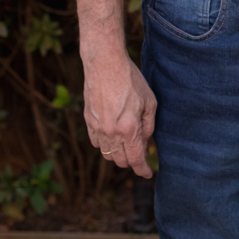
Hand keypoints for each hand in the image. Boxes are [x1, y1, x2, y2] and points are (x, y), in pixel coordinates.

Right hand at [83, 49, 156, 177]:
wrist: (105, 64)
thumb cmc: (131, 80)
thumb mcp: (150, 101)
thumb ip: (148, 126)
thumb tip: (145, 142)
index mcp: (129, 128)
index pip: (136, 159)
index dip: (143, 170)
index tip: (148, 174)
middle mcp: (111, 132)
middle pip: (121, 160)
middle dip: (132, 161)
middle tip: (141, 152)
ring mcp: (97, 128)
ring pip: (107, 154)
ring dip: (118, 154)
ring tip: (127, 143)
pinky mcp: (88, 121)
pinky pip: (96, 143)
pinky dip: (105, 145)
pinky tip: (112, 136)